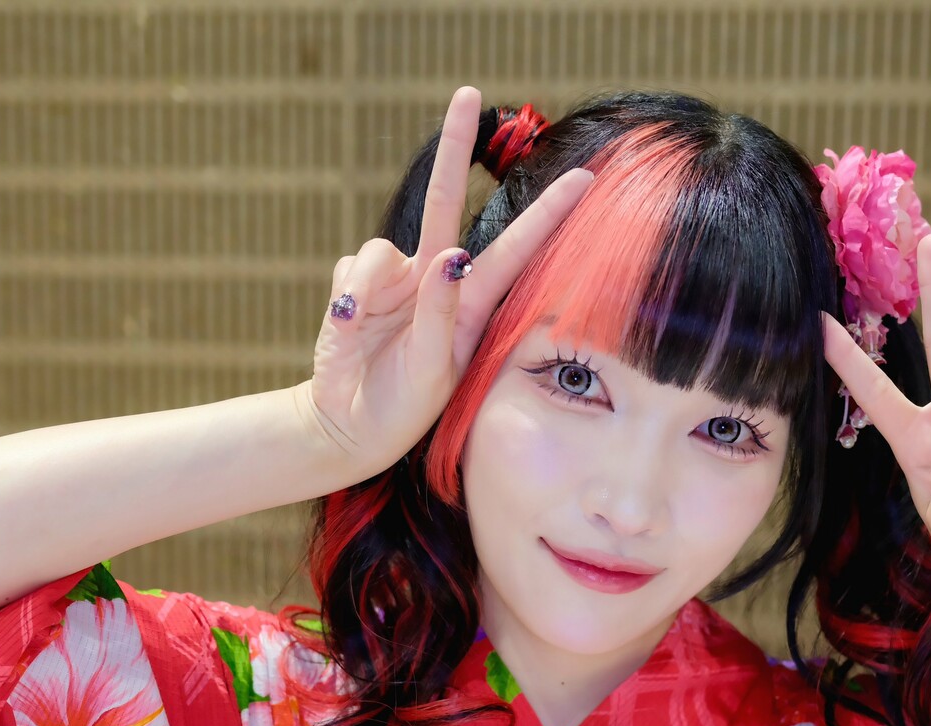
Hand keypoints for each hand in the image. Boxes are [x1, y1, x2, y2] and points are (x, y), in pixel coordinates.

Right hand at [300, 85, 594, 482]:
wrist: (350, 427)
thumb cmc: (405, 407)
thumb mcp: (432, 367)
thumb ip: (439, 310)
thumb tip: (449, 254)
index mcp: (471, 303)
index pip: (515, 248)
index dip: (549, 213)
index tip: (586, 180)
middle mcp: (435, 280)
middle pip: (447, 201)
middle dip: (455, 146)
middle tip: (469, 93)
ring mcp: (395, 280)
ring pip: (378, 251)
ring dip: (366, 286)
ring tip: (357, 325)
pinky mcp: (355, 286)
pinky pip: (348, 270)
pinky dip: (344, 298)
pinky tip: (346, 327)